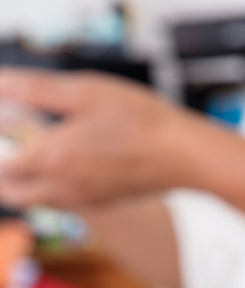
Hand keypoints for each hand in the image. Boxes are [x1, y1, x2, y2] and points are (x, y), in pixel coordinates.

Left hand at [0, 69, 199, 208]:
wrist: (183, 156)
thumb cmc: (140, 120)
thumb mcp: (85, 91)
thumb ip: (36, 89)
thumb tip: (2, 83)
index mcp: (52, 158)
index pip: (2, 164)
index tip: (5, 127)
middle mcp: (62, 188)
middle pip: (12, 193)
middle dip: (4, 172)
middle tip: (11, 144)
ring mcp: (82, 201)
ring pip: (36, 202)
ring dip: (26, 183)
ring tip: (37, 151)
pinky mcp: (101, 205)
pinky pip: (63, 204)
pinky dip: (52, 189)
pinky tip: (70, 164)